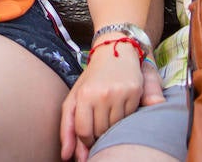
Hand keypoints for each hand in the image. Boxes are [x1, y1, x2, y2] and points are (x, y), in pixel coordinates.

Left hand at [59, 46, 163, 161]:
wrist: (114, 51)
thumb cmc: (92, 78)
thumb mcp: (75, 97)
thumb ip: (68, 128)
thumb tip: (67, 157)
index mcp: (83, 94)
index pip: (83, 132)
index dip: (85, 139)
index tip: (88, 135)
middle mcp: (101, 94)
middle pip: (100, 132)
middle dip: (99, 131)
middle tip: (100, 117)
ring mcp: (119, 93)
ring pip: (115, 128)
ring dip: (112, 125)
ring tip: (110, 109)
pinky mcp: (135, 92)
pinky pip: (130, 118)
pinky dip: (125, 117)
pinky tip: (121, 104)